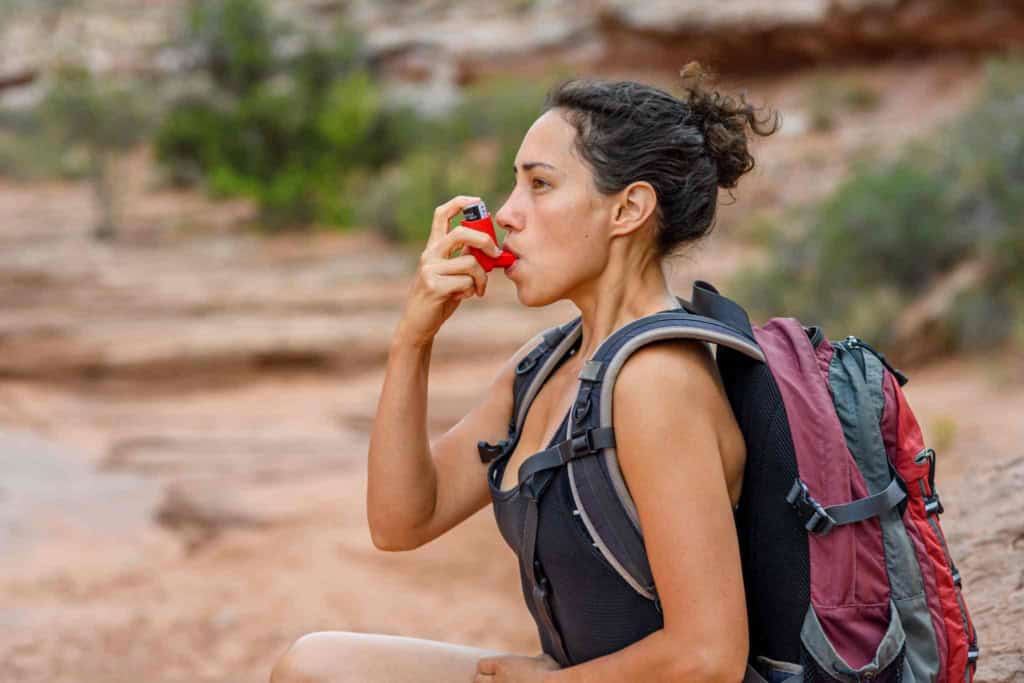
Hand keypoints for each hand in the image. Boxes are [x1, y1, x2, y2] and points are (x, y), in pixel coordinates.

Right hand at [395, 195, 503, 345]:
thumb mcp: (452, 273)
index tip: (478, 201)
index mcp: (433, 247)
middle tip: (496, 254)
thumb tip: (490, 247)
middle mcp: (429, 254)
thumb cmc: (440, 297)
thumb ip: (465, 257)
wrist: (419, 324)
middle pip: (462, 232)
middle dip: (485, 241)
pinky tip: (465, 296)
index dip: (460, 202)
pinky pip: (467, 282)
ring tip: (478, 289)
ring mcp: (430, 269)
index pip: (442, 214)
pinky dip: (473, 290)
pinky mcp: (434, 286)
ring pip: (470, 263)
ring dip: (482, 278)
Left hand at [475, 653, 560, 681]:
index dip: (487, 669)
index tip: (493, 672)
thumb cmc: (553, 674)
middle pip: (477, 681)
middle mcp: (498, 681)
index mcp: (504, 665)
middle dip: (484, 682)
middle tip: (494, 682)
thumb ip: (535, 660)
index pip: (482, 665)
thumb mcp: (544, 661)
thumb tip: (539, 660)